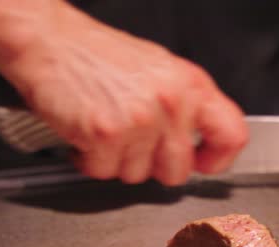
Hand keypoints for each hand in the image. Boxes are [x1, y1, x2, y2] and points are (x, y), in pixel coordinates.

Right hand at [0, 7, 247, 185]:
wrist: (47, 40)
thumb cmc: (96, 55)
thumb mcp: (157, 70)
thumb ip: (182, 106)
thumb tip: (197, 144)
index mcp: (189, 84)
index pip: (231, 134)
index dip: (218, 159)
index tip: (202, 163)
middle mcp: (171, 102)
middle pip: (178, 170)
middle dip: (151, 165)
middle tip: (131, 143)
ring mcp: (140, 119)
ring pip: (137, 175)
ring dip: (116, 160)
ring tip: (103, 128)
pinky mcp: (107, 134)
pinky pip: (104, 171)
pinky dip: (89, 160)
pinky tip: (84, 133)